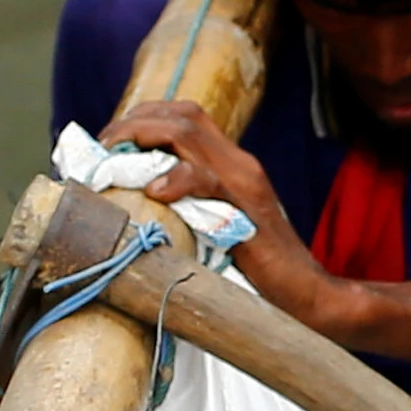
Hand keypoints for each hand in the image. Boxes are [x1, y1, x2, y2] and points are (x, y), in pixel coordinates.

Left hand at [96, 100, 348, 334]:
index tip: (112, 141)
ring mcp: (245, 183)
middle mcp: (240, 164)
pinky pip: (205, 179)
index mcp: (233, 164)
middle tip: (103, 146)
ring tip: (114, 157)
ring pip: (188, 133)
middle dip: (135, 122)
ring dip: (142, 137)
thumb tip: (137, 201)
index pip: (186, 115)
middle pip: (183, 114)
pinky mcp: (246, 210)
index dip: (144, 117)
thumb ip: (190, 205)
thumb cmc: (258, 271)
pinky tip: (155, 191)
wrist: (307, 296)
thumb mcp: (218, 225)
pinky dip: (175, 178)